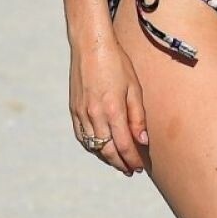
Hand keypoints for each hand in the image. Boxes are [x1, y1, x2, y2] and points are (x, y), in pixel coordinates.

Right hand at [69, 38, 148, 175]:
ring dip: (106, 158)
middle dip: (120, 163)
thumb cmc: (117, 64)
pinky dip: (92, 146)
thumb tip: (143, 141)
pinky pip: (82, 136)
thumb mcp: (134, 88)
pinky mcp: (74, 110)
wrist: (90, 47)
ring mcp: (81, 113)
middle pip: (107, 150)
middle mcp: (95, 115)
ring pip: (93, 146)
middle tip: (130, 170)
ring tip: (118, 163)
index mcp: (113, 110)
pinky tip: (100, 148)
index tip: (139, 167)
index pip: (124, 145)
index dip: (132, 159)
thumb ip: (138, 117)